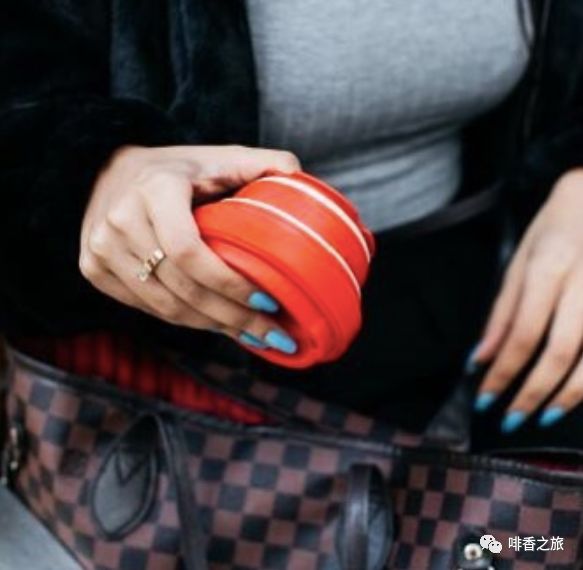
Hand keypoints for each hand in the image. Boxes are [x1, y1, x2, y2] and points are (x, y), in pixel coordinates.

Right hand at [80, 144, 299, 353]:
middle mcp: (120, 220)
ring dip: (213, 327)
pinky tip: (217, 325)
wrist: (112, 172)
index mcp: (155, 189)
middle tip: (273, 335)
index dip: (229, 283)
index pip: (189, 251)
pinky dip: (187, 321)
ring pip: (165, 307)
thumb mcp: (219, 157)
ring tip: (252, 335)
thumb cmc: (178, 170)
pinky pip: (148, 308)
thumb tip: (301, 179)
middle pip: (181, 288)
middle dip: (233, 318)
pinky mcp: (93, 269)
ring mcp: (99, 249)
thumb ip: (263, 163)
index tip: (269, 301)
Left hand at [473, 169, 582, 430]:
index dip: (503, 371)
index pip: (522, 332)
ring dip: (570, 395)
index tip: (486, 397)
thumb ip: (503, 311)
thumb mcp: (520, 260)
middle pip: (560, 351)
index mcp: (549, 267)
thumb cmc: (557, 229)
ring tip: (545, 415)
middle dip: (533, 391)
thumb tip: (480, 357)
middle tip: (513, 418)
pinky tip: (577, 393)